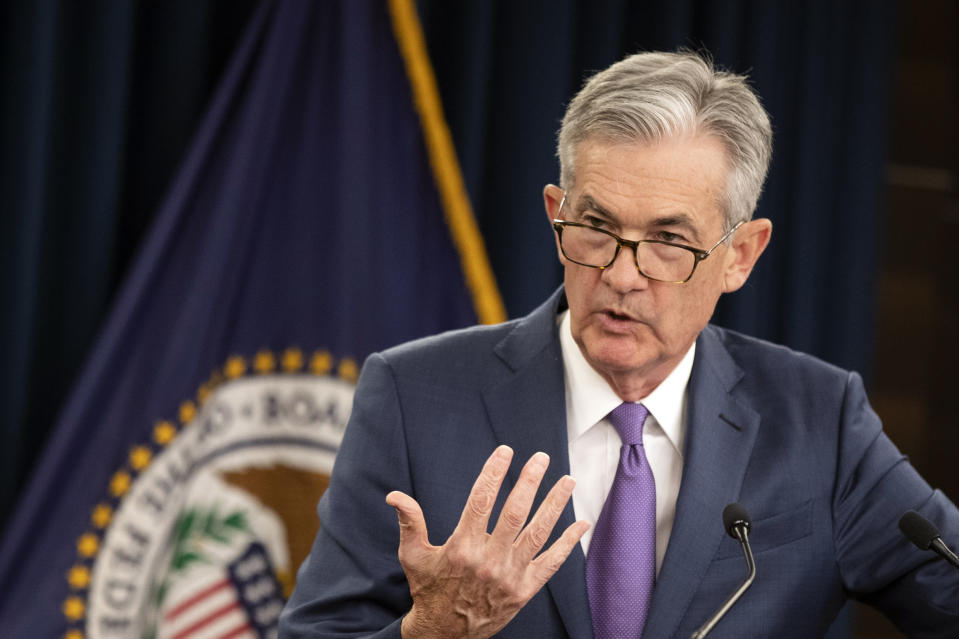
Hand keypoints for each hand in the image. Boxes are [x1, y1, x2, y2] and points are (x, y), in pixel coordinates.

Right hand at [385, 445, 588, 638]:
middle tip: (542, 458)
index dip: (494, 472)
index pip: (481, 500)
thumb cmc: (428, 589)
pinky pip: (551, 563)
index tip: (506, 451)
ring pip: (537, 533)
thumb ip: (409, 522)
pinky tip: (581, 523)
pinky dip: (568, 543)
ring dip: (555, 504)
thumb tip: (395, 496)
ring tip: (567, 480)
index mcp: (462, 547)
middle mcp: (488, 560)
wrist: (444, 635)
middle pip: (515, 512)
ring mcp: (510, 576)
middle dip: (530, 481)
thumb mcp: (413, 556)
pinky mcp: (525, 591)